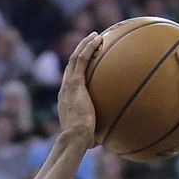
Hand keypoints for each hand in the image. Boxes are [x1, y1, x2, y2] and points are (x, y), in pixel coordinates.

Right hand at [57, 32, 103, 149]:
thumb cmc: (84, 142)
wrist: (75, 137)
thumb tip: (113, 137)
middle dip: (80, 52)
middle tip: (91, 44)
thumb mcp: (92, 134)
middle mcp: (65, 88)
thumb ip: (99, 130)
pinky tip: (99, 39)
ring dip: (85, 44)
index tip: (87, 63)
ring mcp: (69, 84)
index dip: (77, 69)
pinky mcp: (75, 83)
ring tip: (96, 36)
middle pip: (71, 65)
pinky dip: (89, 47)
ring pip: (75, 57)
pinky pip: (82, 59)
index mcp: (66, 99)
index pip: (71, 79)